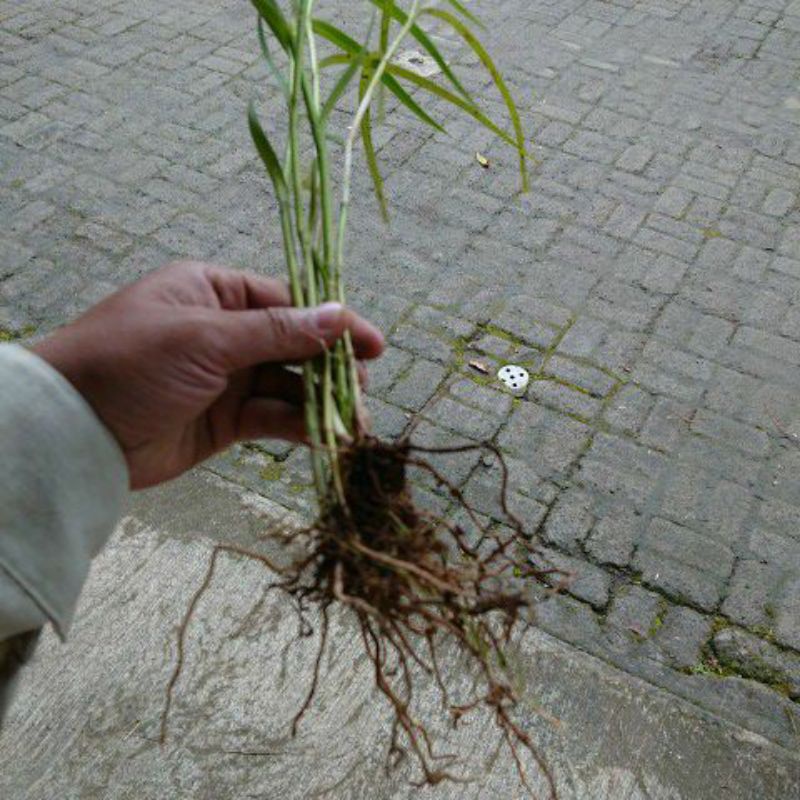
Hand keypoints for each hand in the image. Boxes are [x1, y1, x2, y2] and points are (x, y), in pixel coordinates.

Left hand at [32, 261, 383, 489]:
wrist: (72, 430)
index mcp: (214, 293)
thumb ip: (275, 332)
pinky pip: (272, 419)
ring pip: (288, 386)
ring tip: (356, 424)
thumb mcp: (205, 338)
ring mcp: (225, 378)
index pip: (287, 302)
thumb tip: (338, 315)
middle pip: (294, 346)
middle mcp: (223, 332)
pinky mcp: (224, 421)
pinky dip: (299, 427)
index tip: (372, 345)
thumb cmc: (129, 362)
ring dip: (321, 403)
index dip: (332, 323)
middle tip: (364, 389)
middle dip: (331, 368)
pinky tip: (326, 439)